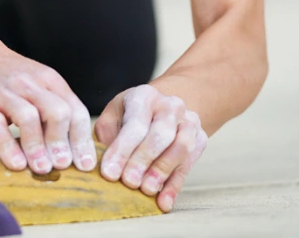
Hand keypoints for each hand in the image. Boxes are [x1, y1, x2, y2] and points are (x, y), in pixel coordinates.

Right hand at [0, 48, 95, 174]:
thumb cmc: (14, 82)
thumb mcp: (42, 86)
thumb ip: (58, 112)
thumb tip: (76, 153)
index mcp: (51, 81)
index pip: (75, 110)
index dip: (81, 140)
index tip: (84, 165)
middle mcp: (31, 85)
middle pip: (56, 112)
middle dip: (61, 142)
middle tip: (62, 165)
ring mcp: (6, 94)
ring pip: (28, 118)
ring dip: (37, 146)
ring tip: (42, 168)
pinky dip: (9, 147)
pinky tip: (17, 164)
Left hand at [95, 84, 206, 211]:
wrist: (161, 108)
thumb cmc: (129, 116)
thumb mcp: (113, 117)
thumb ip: (106, 137)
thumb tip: (98, 165)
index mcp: (144, 96)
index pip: (134, 124)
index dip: (122, 150)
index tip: (109, 173)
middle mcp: (170, 105)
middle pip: (160, 135)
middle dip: (143, 161)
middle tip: (129, 183)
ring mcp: (189, 120)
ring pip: (181, 148)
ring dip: (162, 172)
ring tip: (146, 191)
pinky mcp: (200, 139)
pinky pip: (189, 164)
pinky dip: (176, 186)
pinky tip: (164, 202)